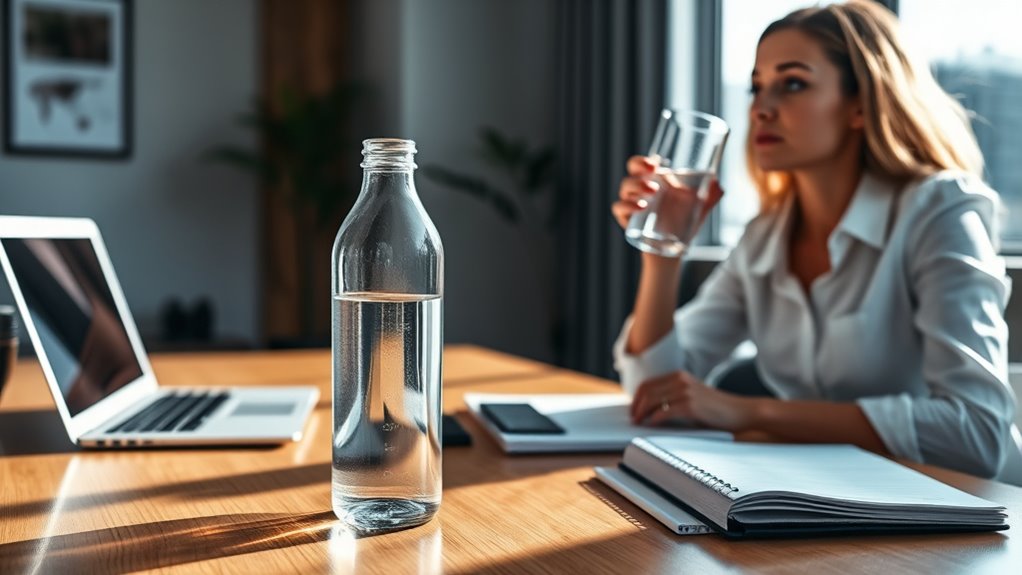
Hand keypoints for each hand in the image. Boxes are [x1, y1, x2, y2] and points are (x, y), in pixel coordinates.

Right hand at [611, 155, 723, 232]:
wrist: (673, 251)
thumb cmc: (684, 224)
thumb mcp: (700, 208)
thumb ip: (711, 195)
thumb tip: (719, 184)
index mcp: (655, 181)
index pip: (643, 164)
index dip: (644, 160)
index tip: (655, 162)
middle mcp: (641, 189)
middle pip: (631, 171)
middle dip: (638, 167)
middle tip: (653, 172)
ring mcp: (632, 204)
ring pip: (625, 187)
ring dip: (636, 186)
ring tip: (652, 194)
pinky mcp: (627, 220)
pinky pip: (618, 208)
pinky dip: (626, 205)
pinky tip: (640, 208)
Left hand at [629, 370, 757, 431]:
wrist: (741, 411)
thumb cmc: (716, 409)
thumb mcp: (692, 396)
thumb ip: (673, 397)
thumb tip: (649, 409)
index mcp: (679, 376)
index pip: (648, 383)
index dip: (636, 398)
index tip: (633, 410)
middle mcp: (680, 380)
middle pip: (647, 391)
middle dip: (636, 406)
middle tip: (633, 419)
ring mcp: (686, 392)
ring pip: (653, 400)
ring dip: (642, 413)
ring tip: (639, 422)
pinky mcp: (691, 406)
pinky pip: (664, 412)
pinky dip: (655, 419)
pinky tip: (652, 425)